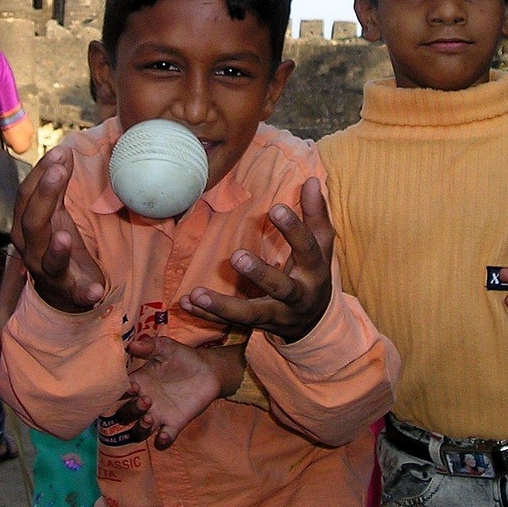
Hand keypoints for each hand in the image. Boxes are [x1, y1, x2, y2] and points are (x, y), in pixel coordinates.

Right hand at [11, 145, 104, 312]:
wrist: (61, 292)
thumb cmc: (56, 244)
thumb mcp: (56, 214)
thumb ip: (58, 187)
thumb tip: (64, 151)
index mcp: (27, 226)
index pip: (26, 197)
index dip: (40, 174)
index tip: (59, 152)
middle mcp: (32, 249)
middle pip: (32, 222)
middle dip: (44, 196)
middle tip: (59, 171)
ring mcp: (49, 272)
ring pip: (48, 260)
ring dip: (56, 249)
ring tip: (65, 236)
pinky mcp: (70, 293)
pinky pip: (76, 295)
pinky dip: (85, 294)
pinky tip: (96, 292)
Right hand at [114, 337, 228, 449]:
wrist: (208, 370)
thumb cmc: (183, 358)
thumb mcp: (167, 348)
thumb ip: (150, 346)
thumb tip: (131, 345)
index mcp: (139, 382)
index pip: (119, 392)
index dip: (119, 392)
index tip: (130, 386)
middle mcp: (145, 401)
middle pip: (125, 414)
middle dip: (131, 411)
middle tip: (146, 400)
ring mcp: (159, 415)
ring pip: (139, 431)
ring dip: (140, 429)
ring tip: (149, 419)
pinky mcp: (174, 424)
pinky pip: (164, 440)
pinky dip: (162, 441)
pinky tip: (164, 435)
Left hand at [179, 177, 333, 342]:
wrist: (313, 323)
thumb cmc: (312, 273)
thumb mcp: (321, 246)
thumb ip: (315, 214)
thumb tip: (312, 180)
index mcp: (315, 272)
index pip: (307, 248)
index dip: (293, 229)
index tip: (275, 208)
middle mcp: (297, 297)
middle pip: (280, 287)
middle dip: (259, 274)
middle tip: (235, 256)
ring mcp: (276, 315)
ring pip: (250, 314)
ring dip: (223, 306)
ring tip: (197, 293)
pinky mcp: (257, 326)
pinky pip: (230, 323)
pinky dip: (207, 315)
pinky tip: (186, 302)